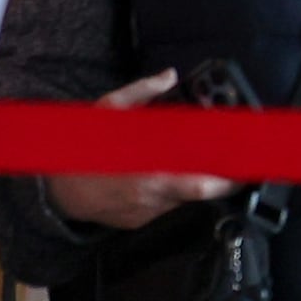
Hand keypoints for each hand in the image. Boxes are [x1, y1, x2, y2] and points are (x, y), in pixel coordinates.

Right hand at [44, 71, 244, 231]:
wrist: (55, 190)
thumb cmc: (82, 148)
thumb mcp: (107, 111)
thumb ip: (140, 92)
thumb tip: (167, 76)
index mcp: (149, 172)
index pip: (201, 184)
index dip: (227, 180)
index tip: (244, 168)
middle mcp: (152, 198)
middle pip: (201, 195)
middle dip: (223, 182)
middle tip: (236, 169)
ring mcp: (147, 214)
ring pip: (185, 201)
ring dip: (194, 184)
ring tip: (194, 165)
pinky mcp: (141, 224)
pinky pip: (166, 208)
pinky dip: (171, 194)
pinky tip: (163, 179)